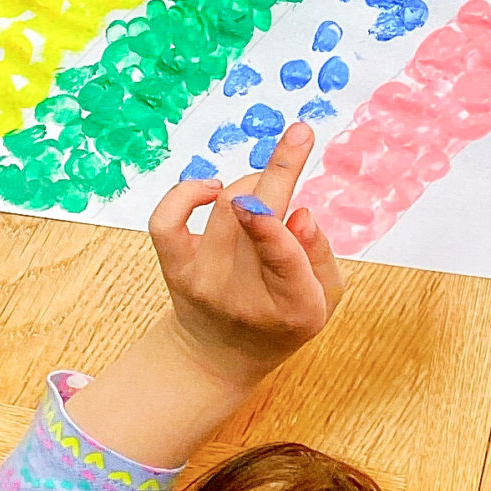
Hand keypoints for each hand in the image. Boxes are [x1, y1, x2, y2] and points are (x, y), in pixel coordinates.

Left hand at [149, 123, 344, 379]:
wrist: (219, 356)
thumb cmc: (283, 319)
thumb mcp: (323, 301)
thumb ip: (320, 256)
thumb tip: (300, 213)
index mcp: (292, 306)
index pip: (281, 262)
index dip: (277, 231)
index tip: (289, 200)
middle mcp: (241, 294)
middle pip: (253, 221)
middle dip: (277, 172)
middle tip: (300, 134)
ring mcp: (202, 279)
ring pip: (226, 205)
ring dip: (254, 183)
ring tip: (268, 191)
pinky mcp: (175, 266)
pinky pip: (167, 219)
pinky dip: (186, 192)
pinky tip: (211, 187)